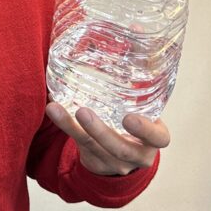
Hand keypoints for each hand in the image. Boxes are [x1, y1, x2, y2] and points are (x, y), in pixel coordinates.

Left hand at [45, 102, 169, 175]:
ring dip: (73, 127)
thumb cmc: (138, 121)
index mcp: (154, 139)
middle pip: (119, 148)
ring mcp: (116, 163)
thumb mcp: (145, 110)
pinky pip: (78, 145)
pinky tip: (53, 110)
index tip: (129, 119)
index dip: (145, 131)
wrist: (126, 152)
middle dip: (100, 131)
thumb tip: (125, 47)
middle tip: (83, 111)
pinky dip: (65, 126)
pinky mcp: (95, 163)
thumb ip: (139, 91)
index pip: (157, 138)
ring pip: (93, 147)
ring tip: (56, 109)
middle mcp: (137, 155)